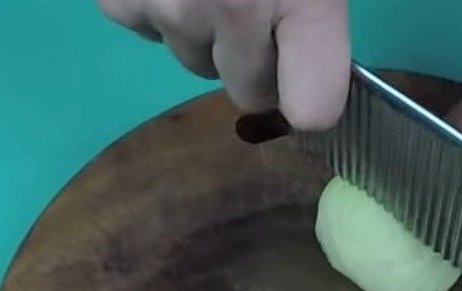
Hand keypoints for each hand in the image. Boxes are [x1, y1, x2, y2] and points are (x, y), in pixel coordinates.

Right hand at [98, 0, 349, 129]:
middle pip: (249, 93)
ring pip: (194, 62)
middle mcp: (233, 10)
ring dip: (205, 31)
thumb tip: (318, 79)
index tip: (312, 87)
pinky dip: (152, 5)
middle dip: (256, 61)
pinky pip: (143, 29)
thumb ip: (318, 18)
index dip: (313, 100)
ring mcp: (169, 5)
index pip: (312, 110)